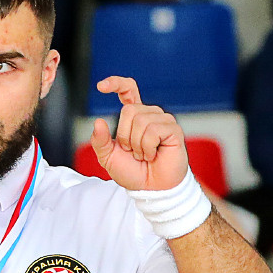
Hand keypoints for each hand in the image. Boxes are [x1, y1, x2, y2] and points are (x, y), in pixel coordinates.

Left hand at [86, 77, 189, 192]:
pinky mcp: (173, 130)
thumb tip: (98, 121)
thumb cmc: (133, 172)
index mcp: (134, 116)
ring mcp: (163, 120)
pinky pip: (153, 131)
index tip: (100, 87)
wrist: (151, 189)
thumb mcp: (108, 158)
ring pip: (140, 121)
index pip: (127, 89)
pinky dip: (147, 148)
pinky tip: (153, 155)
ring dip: (137, 145)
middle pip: (128, 110)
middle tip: (133, 152)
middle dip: (124, 136)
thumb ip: (100, 141)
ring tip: (144, 155)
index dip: (115, 83)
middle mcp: (150, 114)